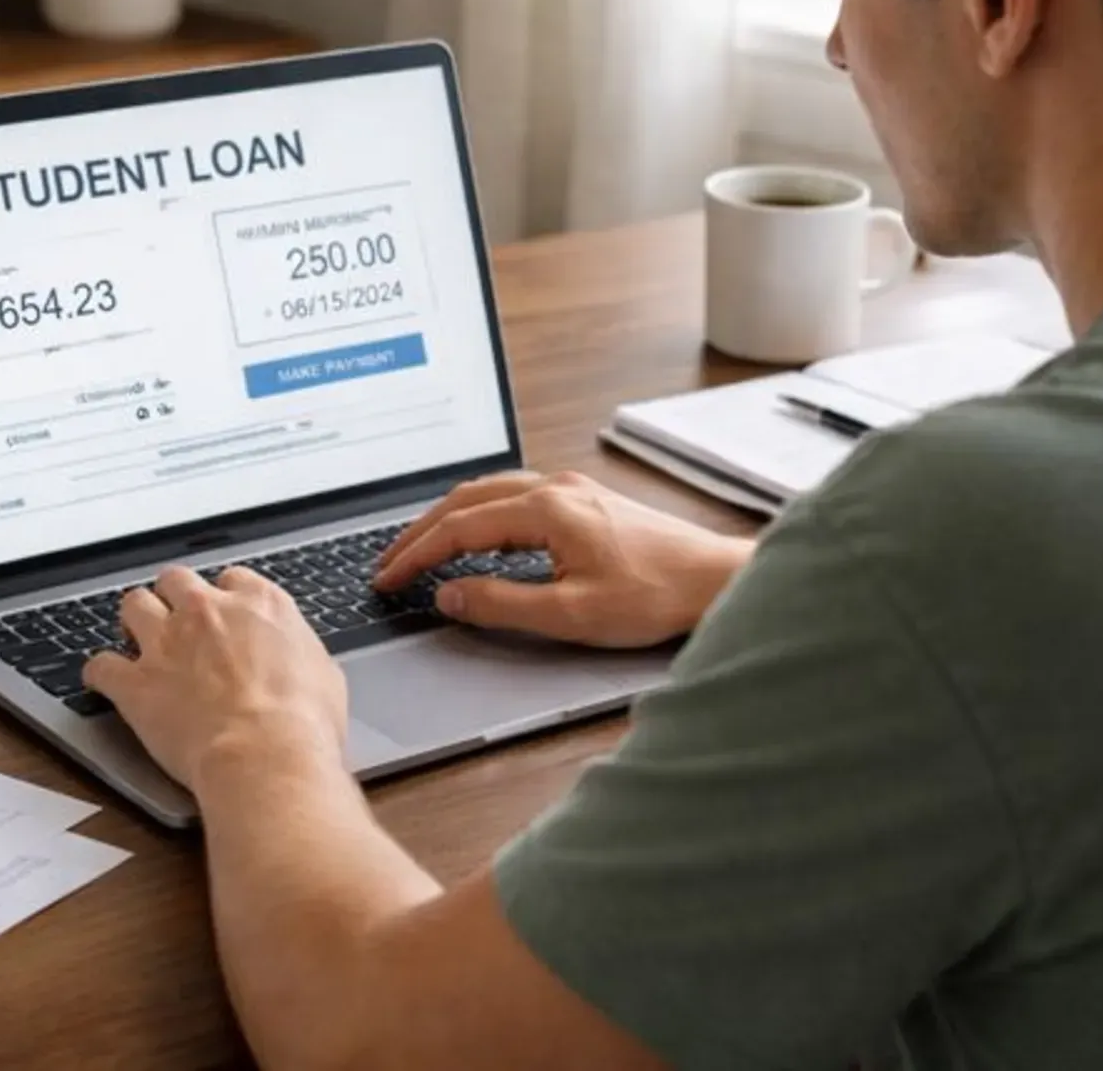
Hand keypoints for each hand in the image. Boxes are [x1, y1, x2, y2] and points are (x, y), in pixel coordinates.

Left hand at [84, 566, 347, 800]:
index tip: (228, 616)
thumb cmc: (303, 722)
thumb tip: (296, 660)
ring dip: (135, 621)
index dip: (227, 599)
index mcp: (259, 604)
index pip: (233, 579)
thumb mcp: (324, 673)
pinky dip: (101, 674)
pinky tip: (105, 683)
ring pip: (133, 605)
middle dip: (175, 599)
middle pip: (177, 580)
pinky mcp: (136, 683)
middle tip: (180, 624)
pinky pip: (101, 665)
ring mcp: (167, 643)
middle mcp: (208, 611)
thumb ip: (298, 652)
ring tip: (139, 641)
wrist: (266, 754)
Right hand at [373, 471, 751, 648]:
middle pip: (466, 500)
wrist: (715, 579)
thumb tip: (450, 595)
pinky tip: (476, 533)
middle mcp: (556, 488)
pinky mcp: (586, 500)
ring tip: (420, 548)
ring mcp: (572, 490)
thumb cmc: (656, 595)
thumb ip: (502, 604)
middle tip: (389, 564)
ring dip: (449, 518)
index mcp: (547, 509)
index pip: (459, 527)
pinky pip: (515, 496)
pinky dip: (480, 513)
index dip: (416, 554)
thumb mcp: (571, 614)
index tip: (387, 578)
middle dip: (421, 532)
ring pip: (490, 492)